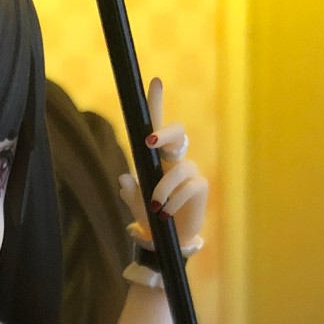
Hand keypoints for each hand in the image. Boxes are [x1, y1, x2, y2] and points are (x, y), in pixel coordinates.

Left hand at [117, 77, 207, 256]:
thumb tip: (123, 178)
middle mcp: (176, 159)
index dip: (157, 104)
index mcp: (158, 158)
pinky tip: (165, 214)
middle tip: (149, 142)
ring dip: (162, 188)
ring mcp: (190, 171)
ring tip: (155, 207)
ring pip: (178, 169)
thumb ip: (130, 193)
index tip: (155, 81)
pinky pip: (187, 188)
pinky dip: (173, 202)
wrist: (167, 241)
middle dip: (165, 132)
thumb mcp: (136, 205)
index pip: (157, 126)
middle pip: (178, 132)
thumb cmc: (151, 217)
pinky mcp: (200, 187)